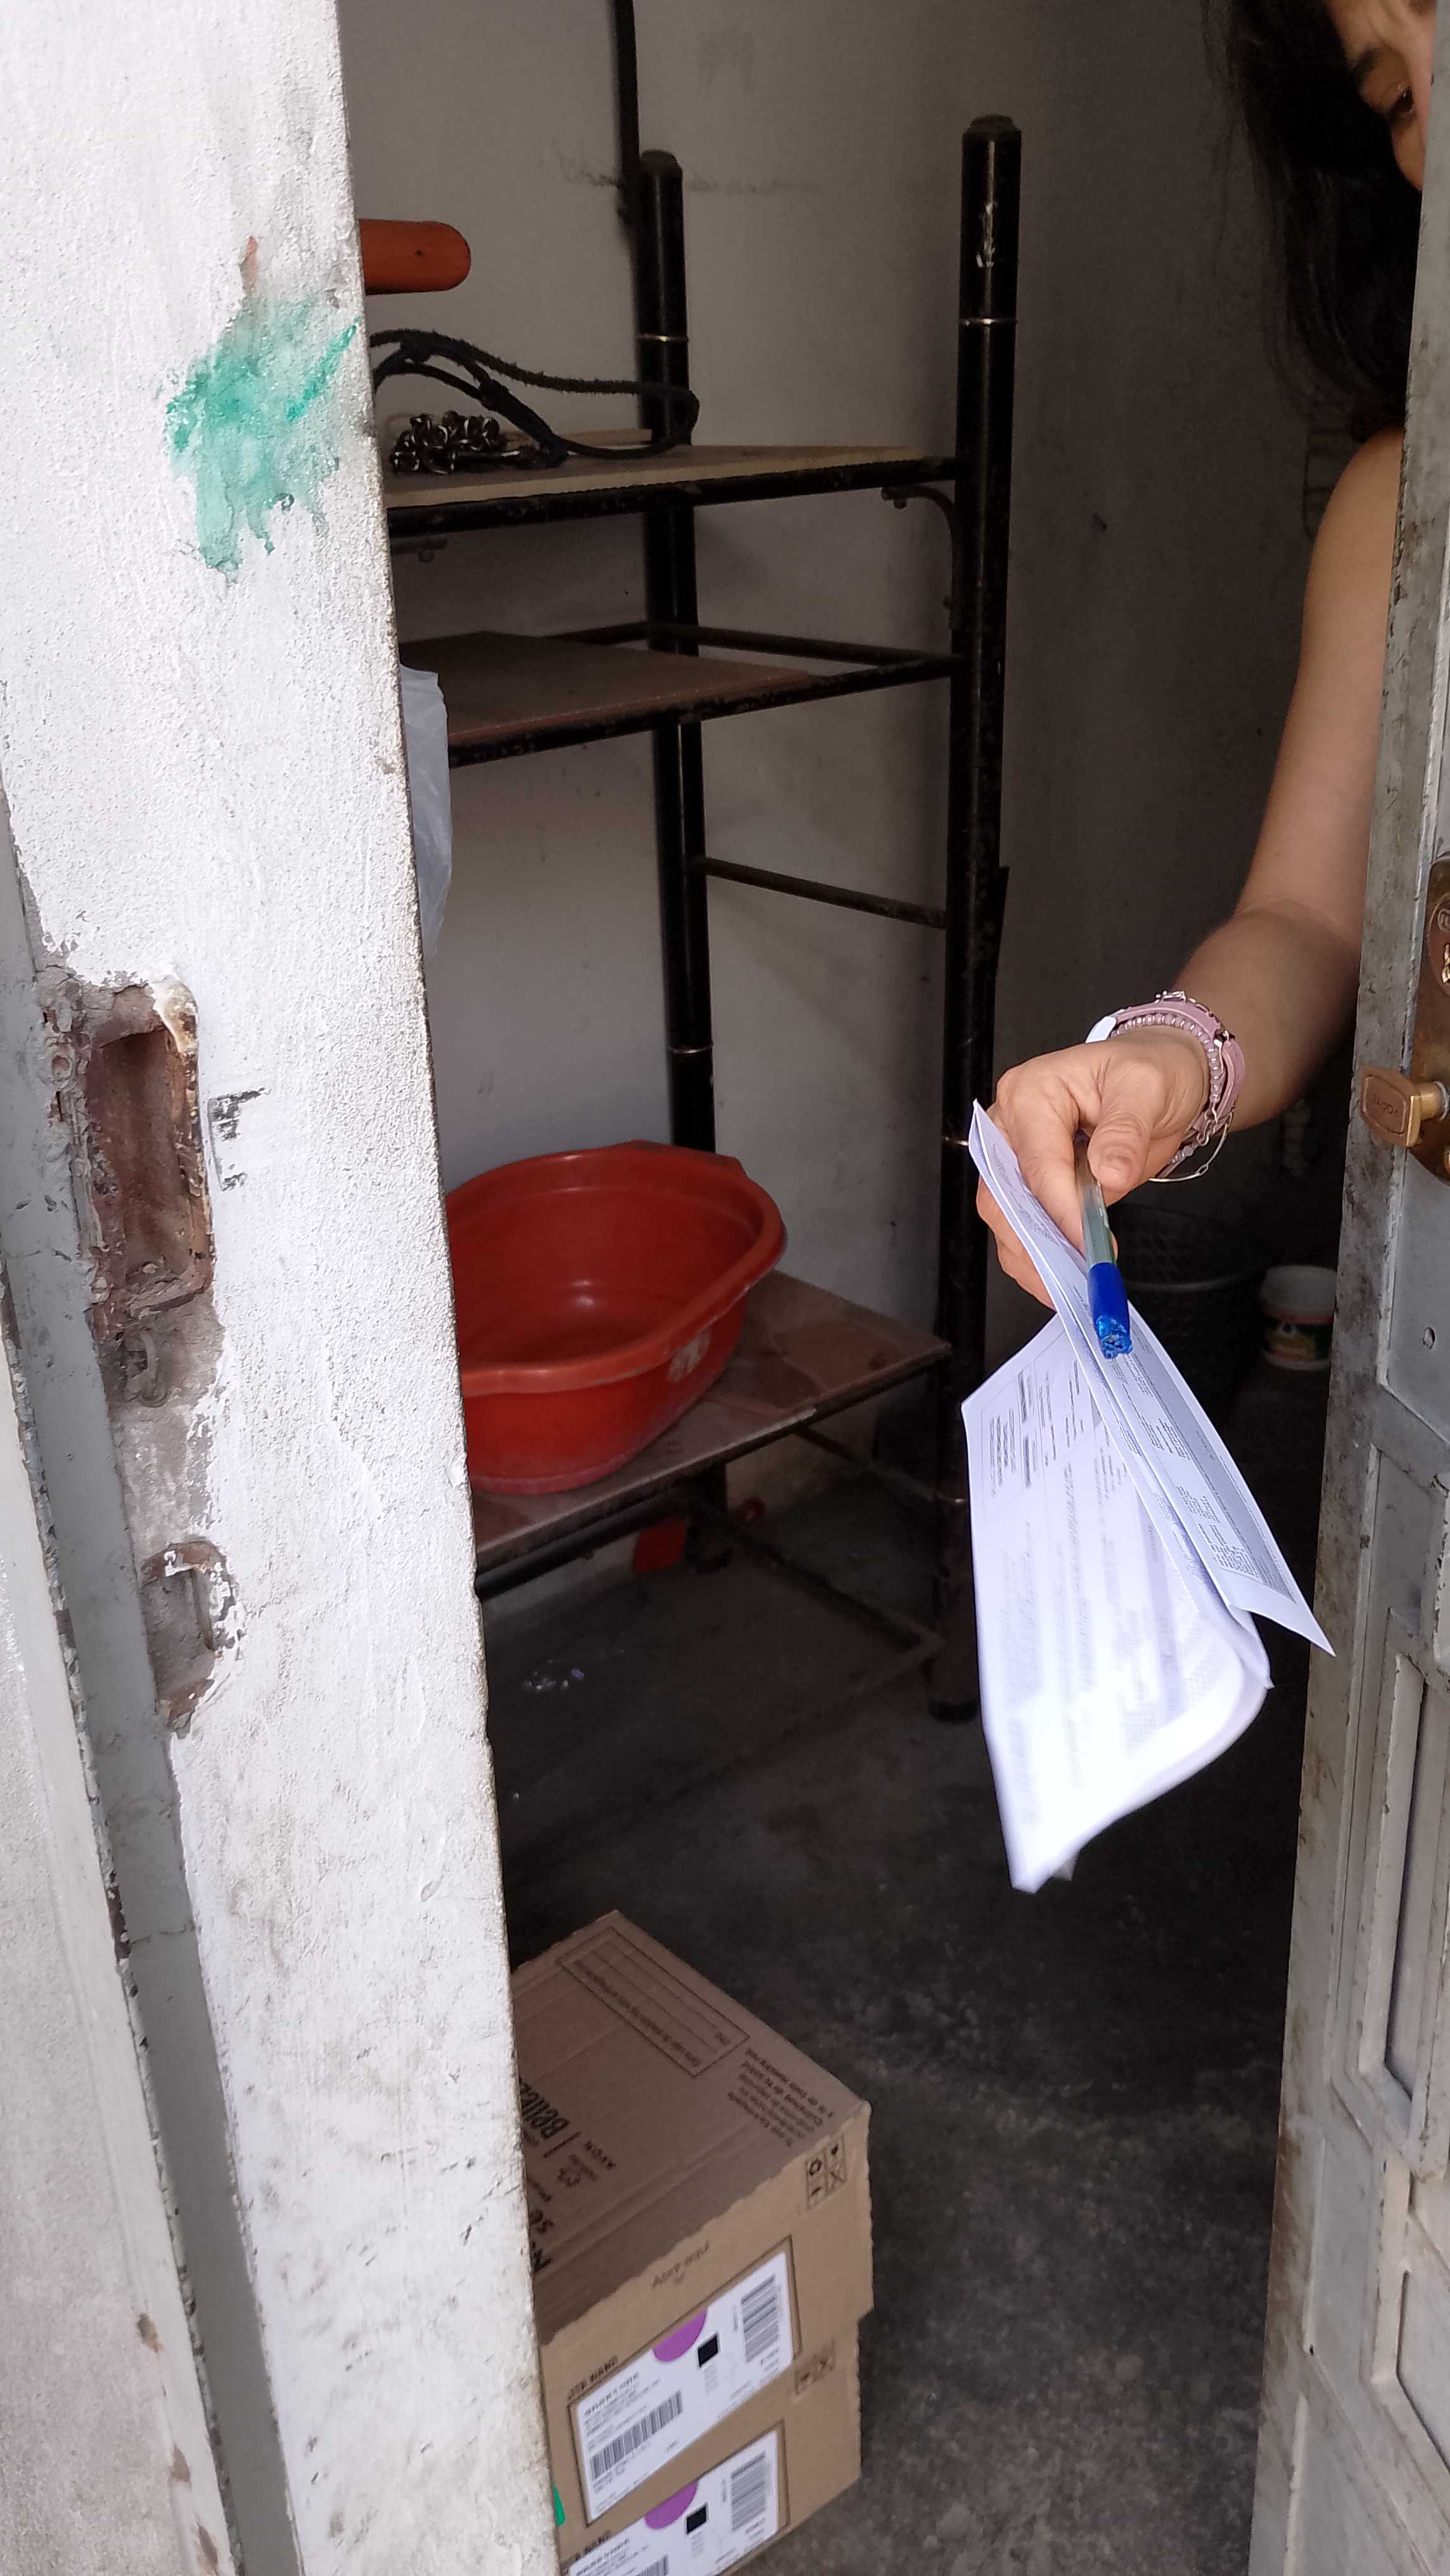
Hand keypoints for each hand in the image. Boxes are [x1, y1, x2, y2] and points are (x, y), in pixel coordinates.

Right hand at [978, 1028, 1211, 1302]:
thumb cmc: (1151, 1072)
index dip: (1061, 1208)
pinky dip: (1040, 1257)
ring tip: (1072, 1284)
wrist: (1163, 1078)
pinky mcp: (1031, 1185)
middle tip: (1075, 1275)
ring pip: (1005, 1218)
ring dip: (1034, 1257)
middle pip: (1003, 1195)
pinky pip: (1023, 1227)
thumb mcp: (1148, 1089)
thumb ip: (1125, 1132)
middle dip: (1036, 1242)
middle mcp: (1011, 1125)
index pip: (1037, 1162)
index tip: (1089, 1242)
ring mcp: (1017, 1157)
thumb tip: (1107, 1174)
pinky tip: (1065, 1277)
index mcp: (1031, 1092)